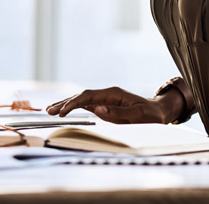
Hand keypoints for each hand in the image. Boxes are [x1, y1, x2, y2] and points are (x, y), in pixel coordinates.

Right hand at [46, 86, 181, 124]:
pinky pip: (86, 105)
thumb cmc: (151, 115)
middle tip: (49, 111)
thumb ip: (118, 112)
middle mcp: (107, 94)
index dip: (74, 102)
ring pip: (82, 100)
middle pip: (82, 96)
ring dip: (67, 104)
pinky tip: (65, 110)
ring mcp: (106, 99)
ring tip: (50, 110)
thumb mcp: (138, 115)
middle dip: (65, 102)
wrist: (159, 111)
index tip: (63, 111)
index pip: (89, 96)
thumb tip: (97, 109)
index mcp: (114, 93)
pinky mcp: (105, 105)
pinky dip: (74, 107)